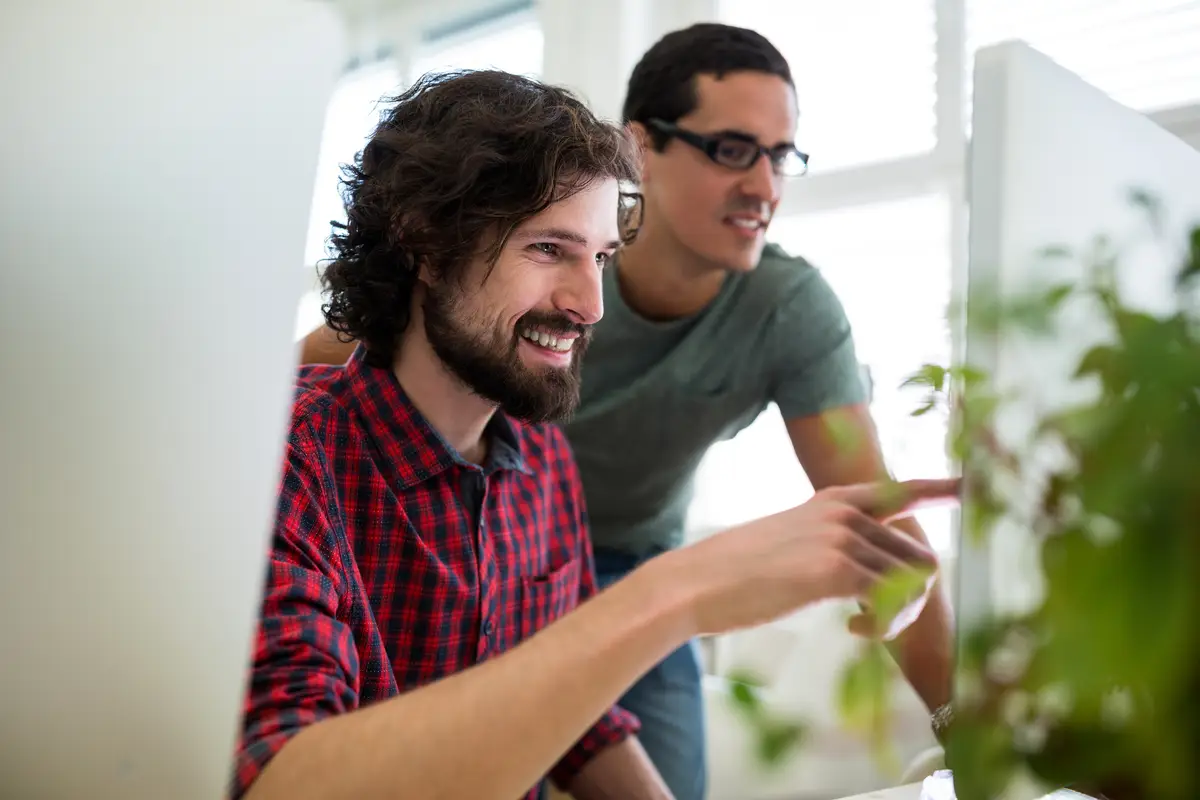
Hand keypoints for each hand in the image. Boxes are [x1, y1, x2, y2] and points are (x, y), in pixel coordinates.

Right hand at [655, 478, 958, 635]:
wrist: (696, 583)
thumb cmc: (733, 571)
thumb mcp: (787, 542)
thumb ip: (829, 544)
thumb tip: (858, 570)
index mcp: (832, 501)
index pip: (900, 490)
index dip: (939, 489)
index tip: (968, 488)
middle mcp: (844, 512)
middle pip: (916, 550)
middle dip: (911, 593)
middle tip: (875, 621)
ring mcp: (841, 538)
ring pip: (911, 579)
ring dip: (899, 615)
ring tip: (863, 627)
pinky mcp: (835, 570)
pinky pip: (891, 600)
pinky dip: (883, 624)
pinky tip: (853, 630)